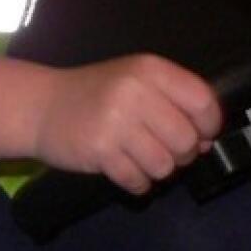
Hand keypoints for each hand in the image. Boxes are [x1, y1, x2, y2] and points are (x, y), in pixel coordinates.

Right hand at [33, 55, 220, 194]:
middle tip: (159, 146)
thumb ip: (173, 104)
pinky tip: (120, 165)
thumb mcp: (135, 82)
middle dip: (180, 154)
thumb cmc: (96, 94)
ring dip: (155, 169)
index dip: (208, 124)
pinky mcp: (101, 150)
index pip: (203, 101)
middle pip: (186, 140)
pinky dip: (135, 181)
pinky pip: (139, 181)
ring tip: (136, 154)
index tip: (198, 132)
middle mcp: (135, 90)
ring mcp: (116, 121)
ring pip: (165, 165)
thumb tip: (205, 141)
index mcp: (149, 69)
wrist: (42, 105)